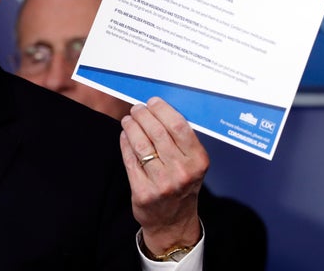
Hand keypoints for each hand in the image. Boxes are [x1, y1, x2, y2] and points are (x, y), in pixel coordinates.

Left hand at [119, 96, 207, 254]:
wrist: (173, 221)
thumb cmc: (182, 184)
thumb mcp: (192, 163)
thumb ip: (180, 140)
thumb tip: (158, 109)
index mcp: (198, 161)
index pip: (178, 126)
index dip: (162, 110)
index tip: (153, 102)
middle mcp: (182, 172)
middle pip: (156, 132)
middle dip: (142, 115)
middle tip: (136, 109)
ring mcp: (162, 184)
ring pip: (140, 144)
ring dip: (131, 126)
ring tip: (128, 120)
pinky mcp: (143, 192)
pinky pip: (130, 159)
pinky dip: (125, 143)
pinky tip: (125, 135)